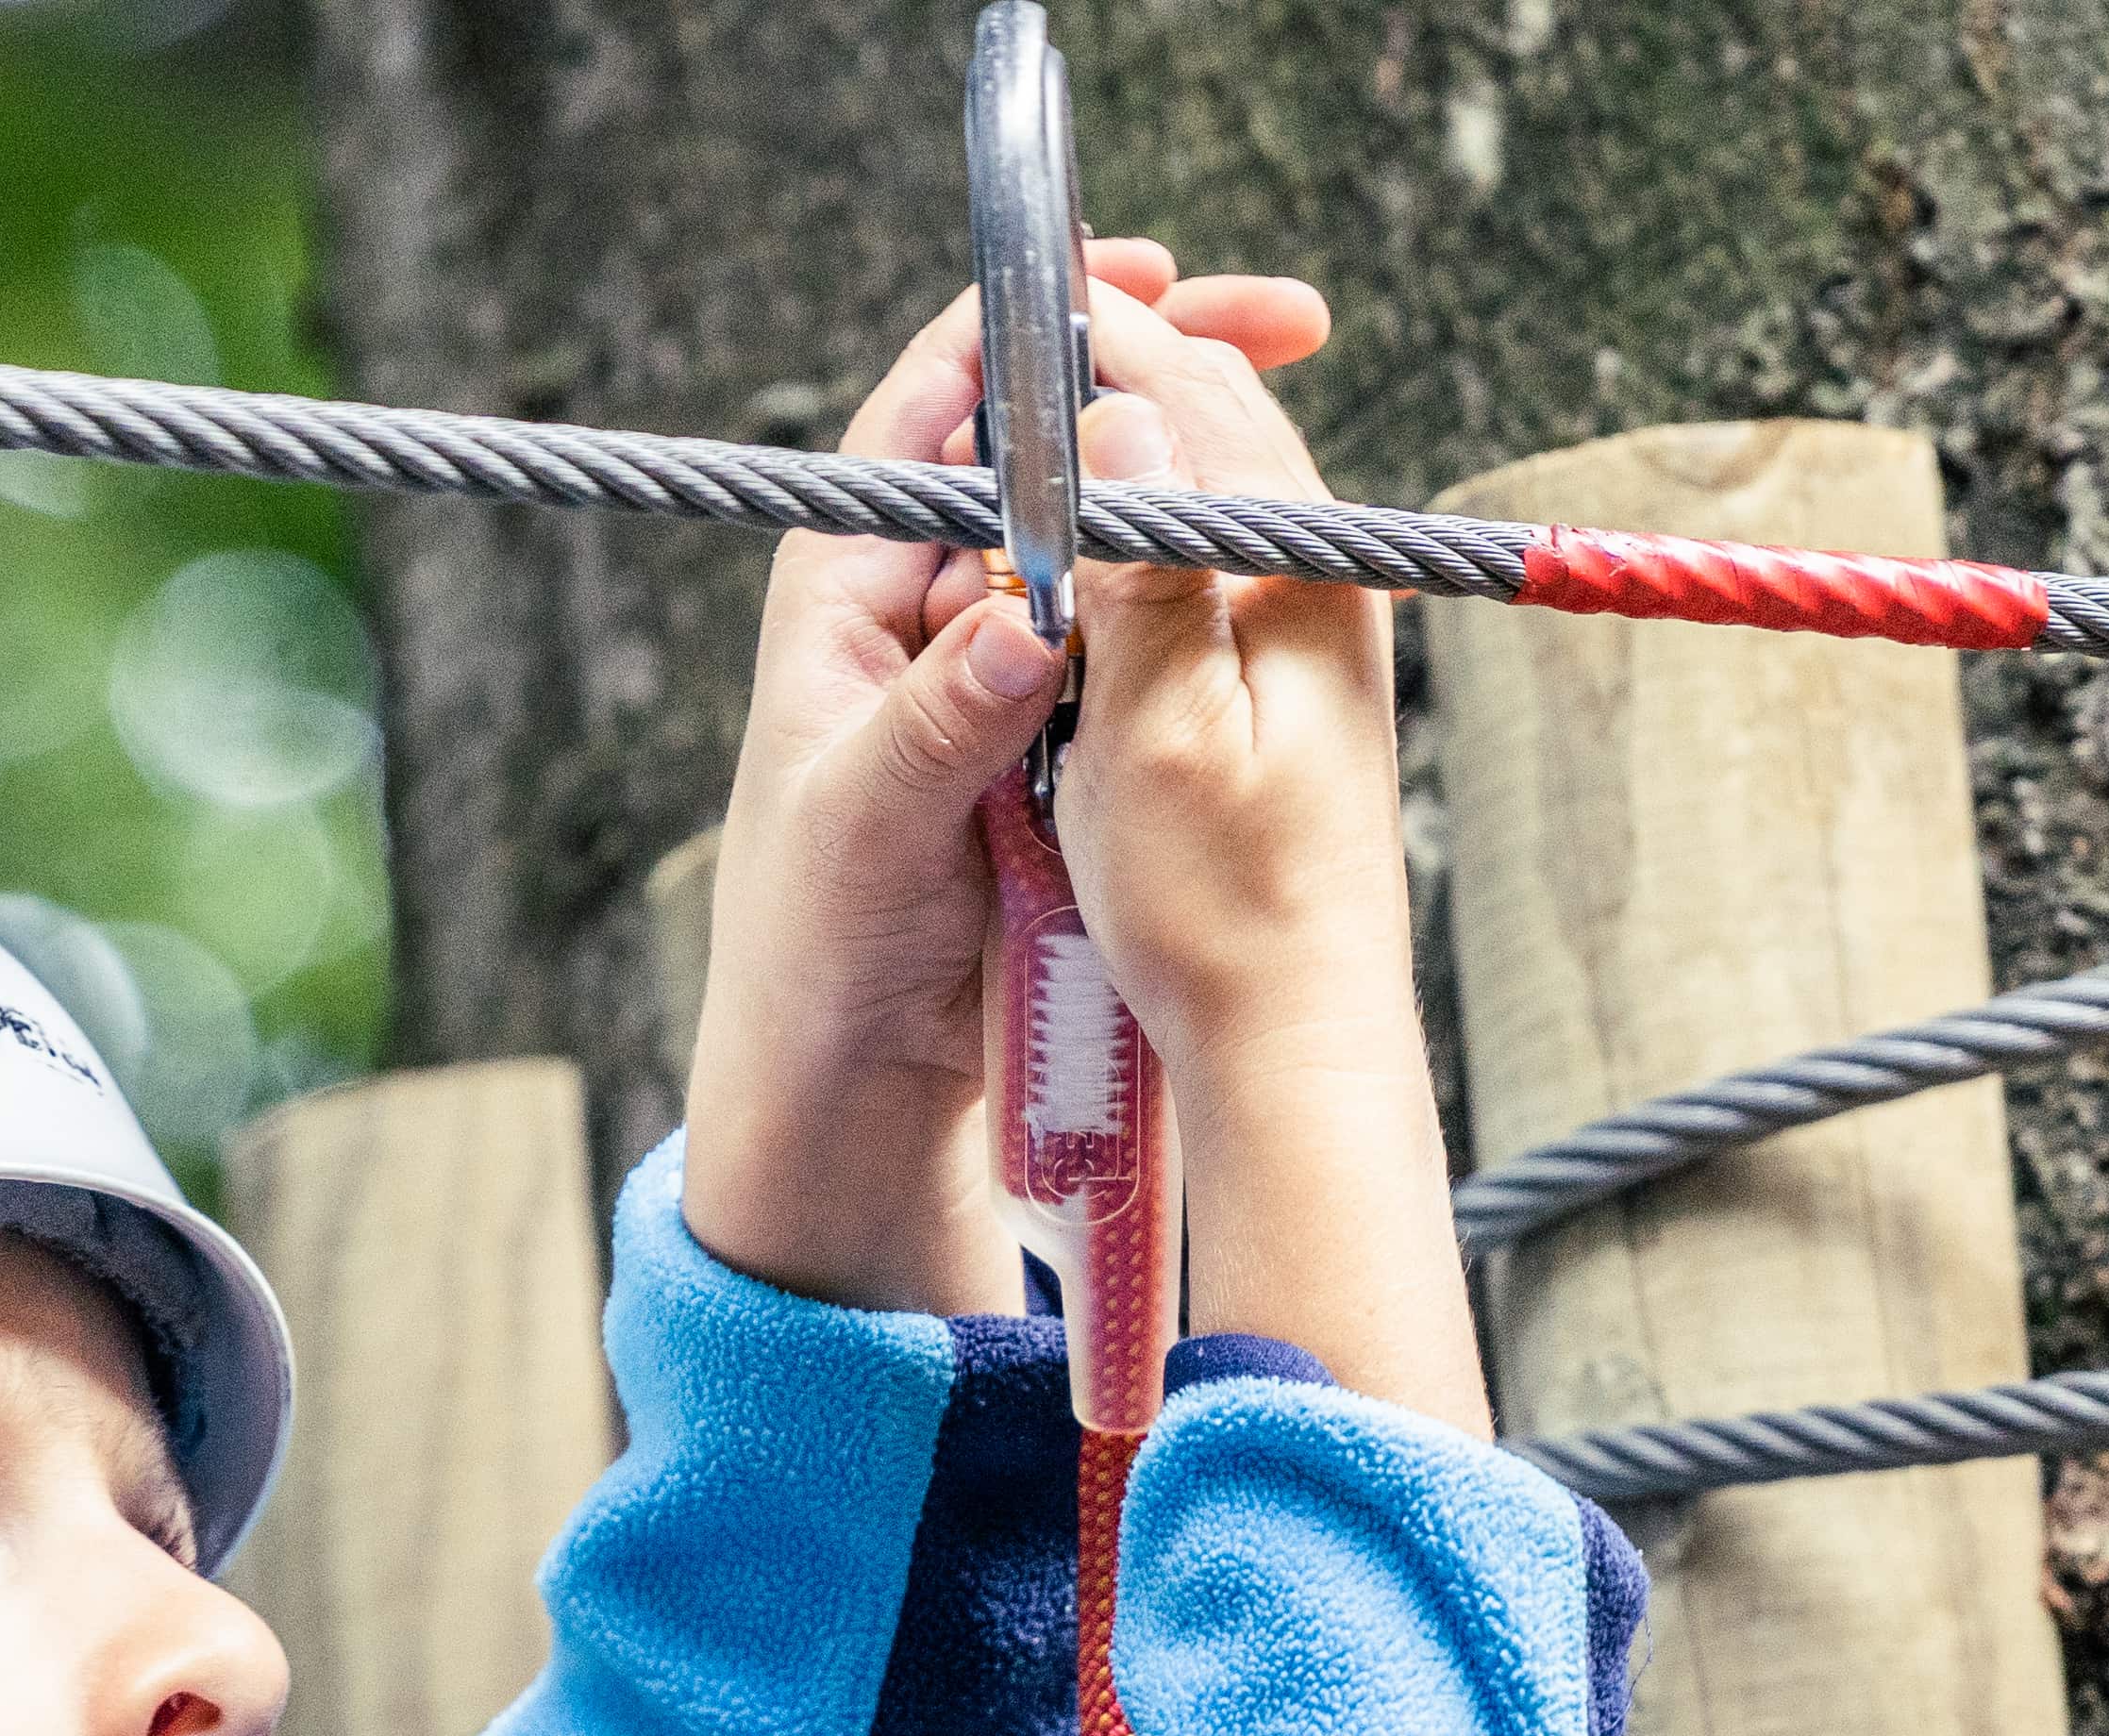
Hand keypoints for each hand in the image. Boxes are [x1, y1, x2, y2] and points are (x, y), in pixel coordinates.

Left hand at [681, 249, 1328, 1315]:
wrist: (846, 1086)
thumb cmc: (811, 949)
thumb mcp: (863, 827)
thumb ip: (937, 720)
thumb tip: (1018, 614)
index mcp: (846, 585)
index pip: (942, 399)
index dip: (1040, 318)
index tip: (1147, 277)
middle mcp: (918, 601)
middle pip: (1043, 441)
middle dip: (1154, 373)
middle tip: (1285, 327)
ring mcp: (989, 664)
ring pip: (1100, 531)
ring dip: (1185, 478)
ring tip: (1297, 432)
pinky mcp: (1045, 734)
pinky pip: (1128, 628)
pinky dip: (1187, 588)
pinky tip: (1266, 563)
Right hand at [1048, 282, 1488, 1435]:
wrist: (1295, 1048)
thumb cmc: (1225, 913)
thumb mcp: (1154, 734)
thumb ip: (1141, 567)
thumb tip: (1127, 415)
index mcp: (1295, 569)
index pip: (1189, 389)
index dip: (1090, 336)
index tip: (1009, 309)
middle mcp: (1319, 579)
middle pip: (1210, 415)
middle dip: (1116, 368)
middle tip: (1020, 337)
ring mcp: (1309, 630)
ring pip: (1207, 484)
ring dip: (1126, 448)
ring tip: (1038, 423)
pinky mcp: (1285, 687)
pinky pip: (1204, 561)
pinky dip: (1140, 533)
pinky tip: (1085, 555)